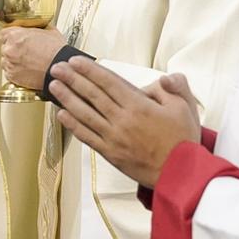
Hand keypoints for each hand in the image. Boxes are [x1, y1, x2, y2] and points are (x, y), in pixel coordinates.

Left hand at [0, 25, 64, 89]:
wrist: (61, 68)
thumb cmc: (57, 51)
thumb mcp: (49, 30)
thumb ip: (37, 27)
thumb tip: (37, 25)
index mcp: (15, 35)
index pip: (4, 34)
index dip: (11, 37)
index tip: (15, 40)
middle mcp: (10, 49)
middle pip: (4, 47)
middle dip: (13, 49)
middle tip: (25, 52)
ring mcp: (10, 63)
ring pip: (5, 61)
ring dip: (13, 61)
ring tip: (27, 62)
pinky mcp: (12, 76)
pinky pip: (8, 73)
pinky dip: (15, 72)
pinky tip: (26, 70)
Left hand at [49, 58, 200, 187]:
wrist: (180, 176)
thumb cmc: (183, 141)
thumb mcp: (186, 107)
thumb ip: (175, 86)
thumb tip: (163, 78)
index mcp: (138, 106)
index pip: (108, 82)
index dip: (90, 70)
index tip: (75, 61)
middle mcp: (122, 120)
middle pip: (92, 94)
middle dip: (72, 79)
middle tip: (57, 68)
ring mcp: (114, 137)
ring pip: (85, 114)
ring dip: (67, 98)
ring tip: (53, 86)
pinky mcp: (110, 154)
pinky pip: (87, 136)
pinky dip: (73, 125)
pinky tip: (62, 114)